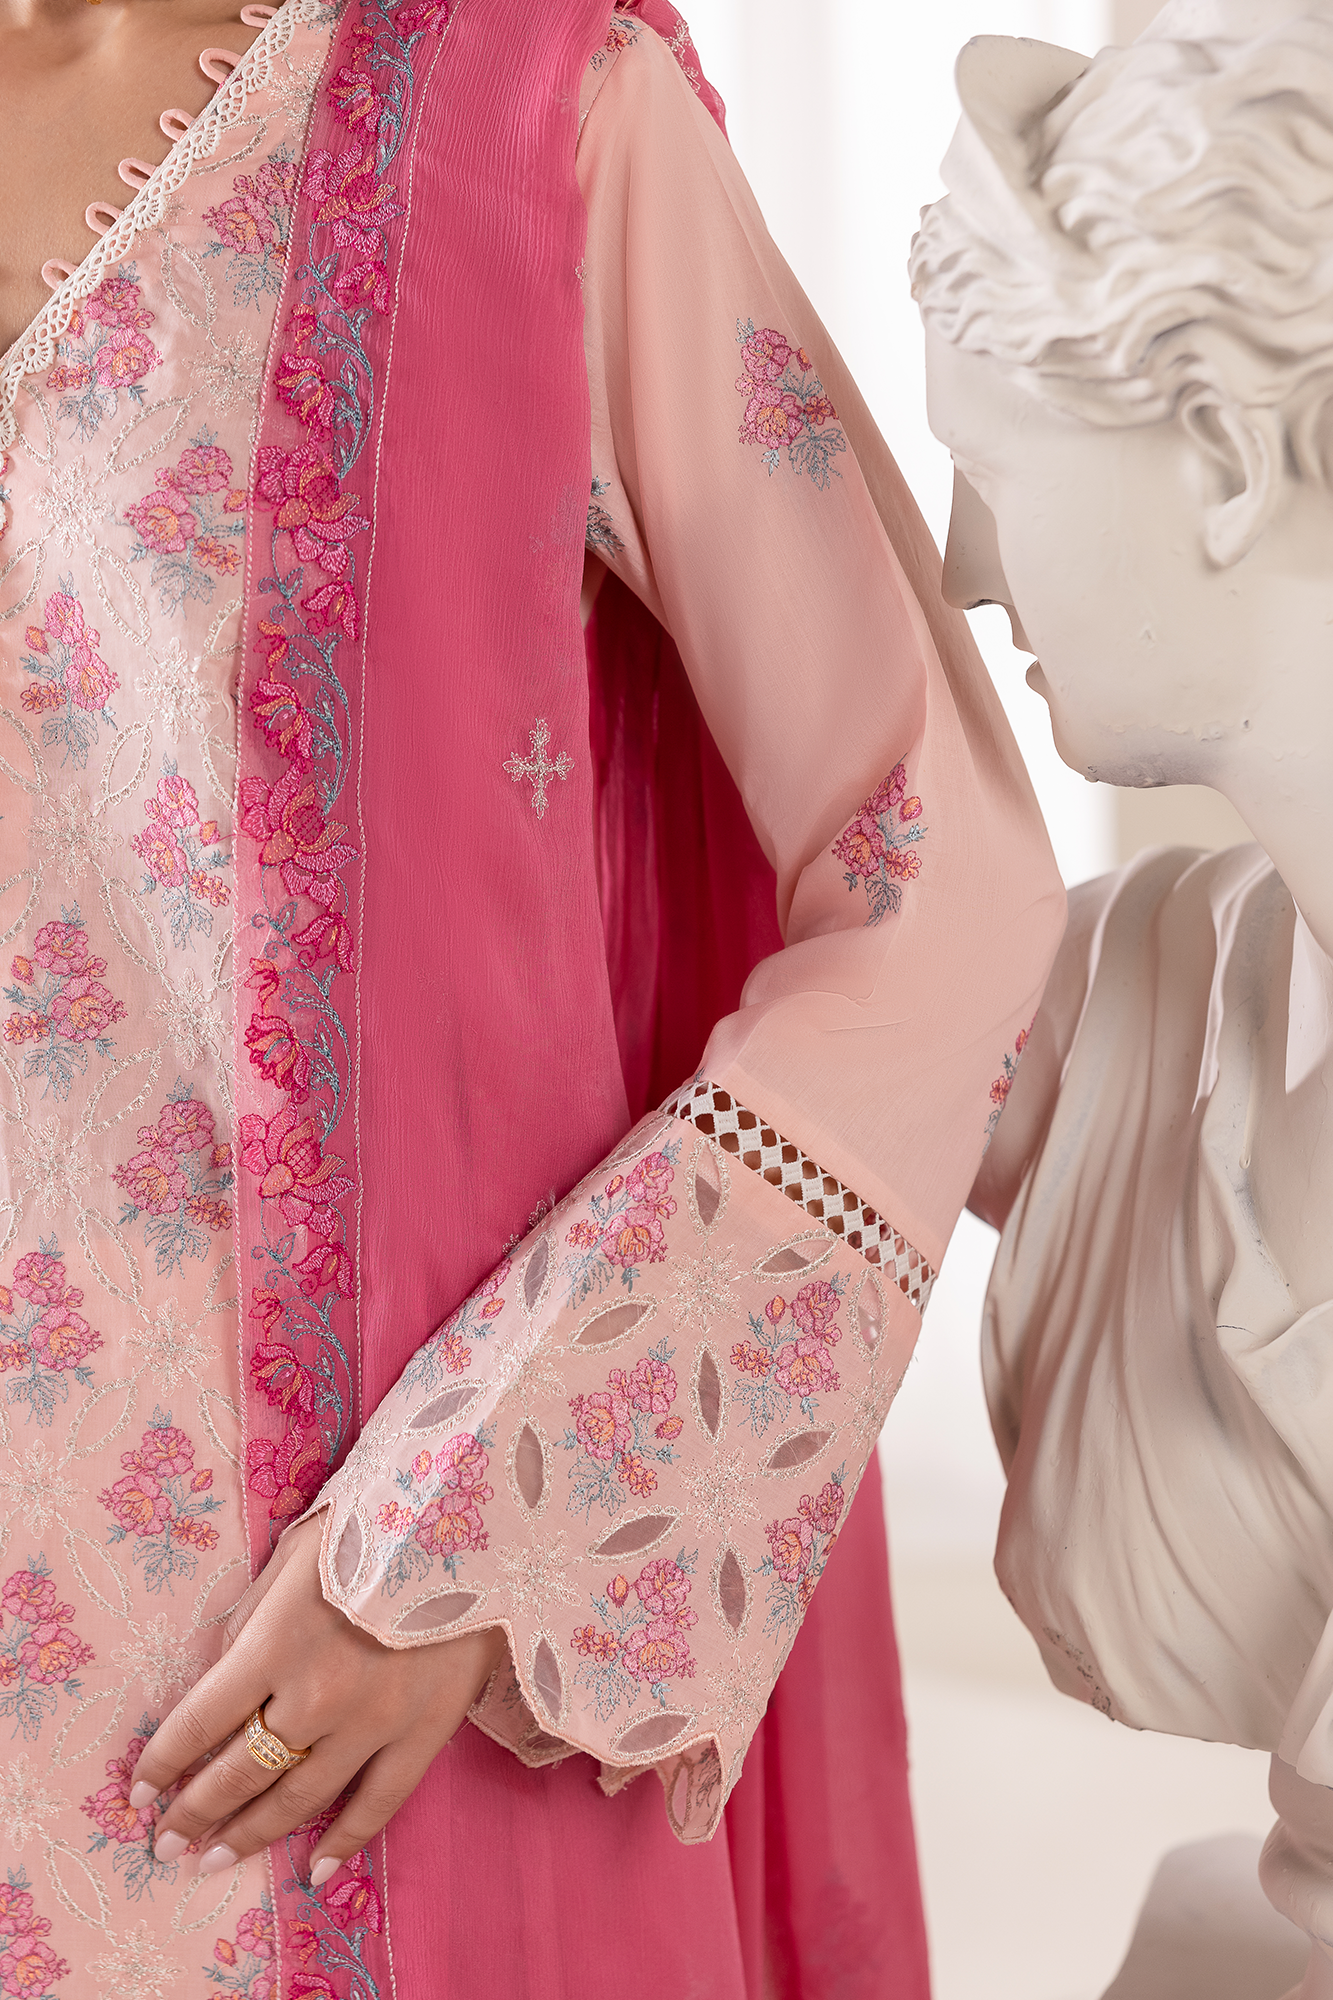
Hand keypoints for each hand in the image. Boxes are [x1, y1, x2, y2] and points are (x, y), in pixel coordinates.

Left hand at [129, 1514, 505, 1885]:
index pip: (200, 1719)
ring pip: (299, 1799)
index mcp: (277, 1641)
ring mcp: (374, 1721)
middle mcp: (317, 1693)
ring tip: (215, 1860)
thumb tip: (221, 1674)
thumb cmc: (379, 1523)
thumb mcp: (296, 1552)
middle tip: (166, 1845)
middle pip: (240, 1770)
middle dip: (194, 1812)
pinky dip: (344, 1842)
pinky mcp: (425, 1732)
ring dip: (251, 1834)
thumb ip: (254, 1616)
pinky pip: (378, 1804)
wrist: (480, 1522)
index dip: (163, 1761)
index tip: (139, 1791)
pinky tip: (314, 1870)